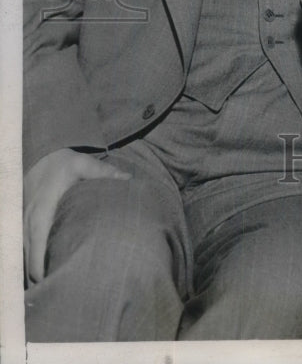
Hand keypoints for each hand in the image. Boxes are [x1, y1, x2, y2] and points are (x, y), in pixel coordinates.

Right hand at [24, 148, 129, 283]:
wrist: (41, 157)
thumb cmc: (64, 164)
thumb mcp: (83, 165)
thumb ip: (104, 173)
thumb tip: (129, 181)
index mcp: (41, 212)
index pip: (37, 247)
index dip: (42, 269)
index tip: (55, 284)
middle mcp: (27, 222)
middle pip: (27, 261)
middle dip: (39, 279)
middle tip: (59, 295)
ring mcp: (21, 226)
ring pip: (22, 259)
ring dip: (34, 275)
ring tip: (53, 292)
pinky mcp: (21, 228)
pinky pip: (21, 252)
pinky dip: (30, 265)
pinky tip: (44, 277)